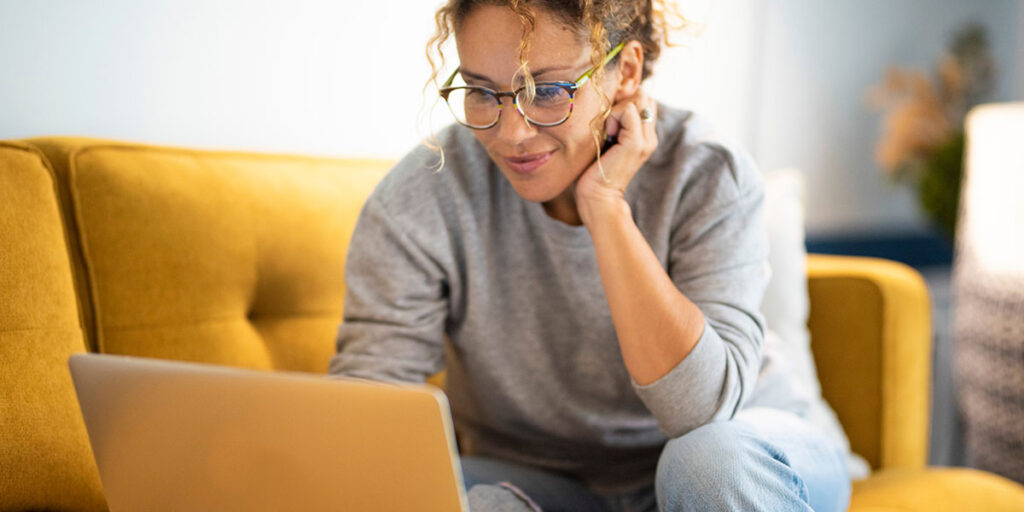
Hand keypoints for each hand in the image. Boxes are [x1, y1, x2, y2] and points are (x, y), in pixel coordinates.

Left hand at [575, 90, 657, 224]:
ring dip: (616, 109)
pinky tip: (606, 135)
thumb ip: (613, 121)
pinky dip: (613, 117)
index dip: (623, 101)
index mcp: (644, 134)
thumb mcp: (605, 139)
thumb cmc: (594, 169)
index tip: (608, 121)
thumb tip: (609, 98)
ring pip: (637, 99)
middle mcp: (649, 136)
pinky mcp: (637, 143)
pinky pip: (628, 110)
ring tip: (607, 131)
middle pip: (643, 95)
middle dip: (621, 101)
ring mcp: (646, 139)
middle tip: (607, 124)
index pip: (642, 99)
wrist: (597, 197)